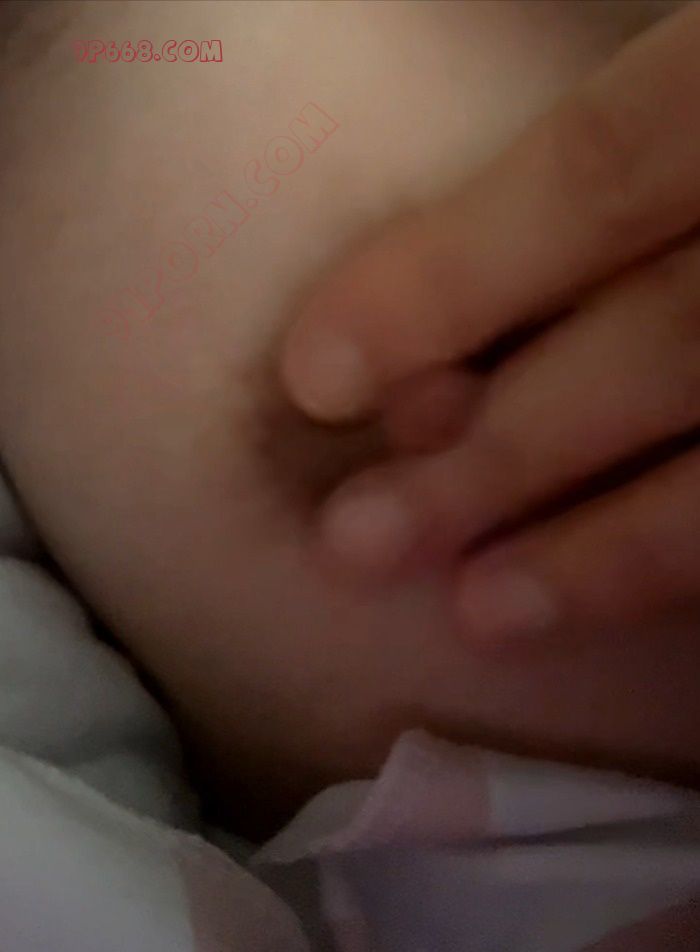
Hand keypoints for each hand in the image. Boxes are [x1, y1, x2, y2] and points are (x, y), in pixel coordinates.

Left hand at [280, 3, 699, 647]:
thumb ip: (642, 137)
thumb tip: (462, 307)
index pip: (611, 167)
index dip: (454, 274)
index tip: (317, 373)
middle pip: (674, 340)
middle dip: (507, 449)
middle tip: (358, 540)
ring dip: (614, 549)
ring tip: (480, 611)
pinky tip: (620, 596)